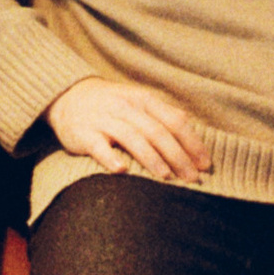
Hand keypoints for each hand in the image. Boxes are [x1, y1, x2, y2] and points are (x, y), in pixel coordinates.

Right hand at [46, 77, 210, 183]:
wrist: (68, 96)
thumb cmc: (112, 105)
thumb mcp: (138, 102)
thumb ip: (164, 115)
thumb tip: (194, 136)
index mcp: (144, 100)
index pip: (174, 121)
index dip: (192, 143)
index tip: (205, 164)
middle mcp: (126, 108)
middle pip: (157, 132)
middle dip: (178, 156)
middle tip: (192, 178)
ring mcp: (104, 120)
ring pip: (133, 138)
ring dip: (152, 158)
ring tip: (167, 177)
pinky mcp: (84, 134)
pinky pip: (98, 147)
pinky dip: (110, 158)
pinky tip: (122, 170)